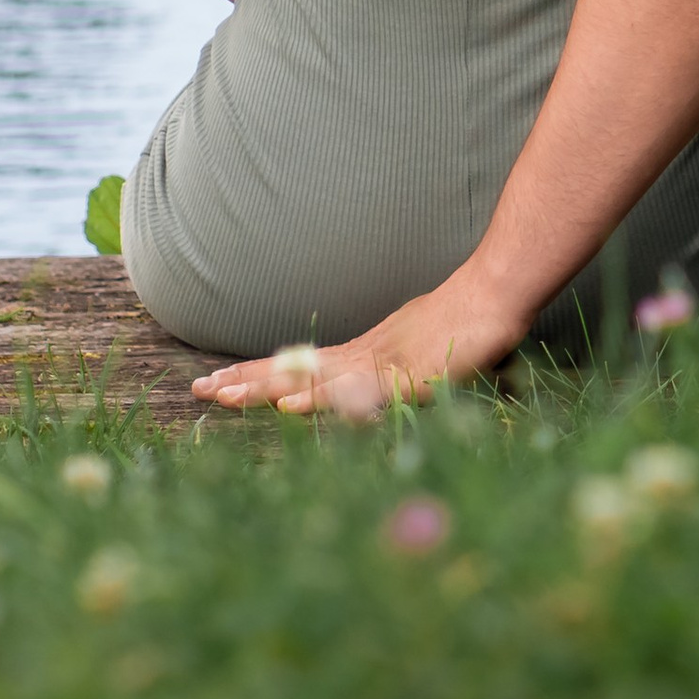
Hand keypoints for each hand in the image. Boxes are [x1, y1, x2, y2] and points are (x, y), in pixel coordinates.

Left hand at [191, 283, 513, 418]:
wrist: (497, 294)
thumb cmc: (469, 322)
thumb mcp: (424, 353)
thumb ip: (397, 371)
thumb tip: (369, 386)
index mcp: (365, 355)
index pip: (301, 367)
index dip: (260, 375)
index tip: (221, 383)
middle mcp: (364, 357)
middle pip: (295, 369)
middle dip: (246, 381)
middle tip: (200, 390)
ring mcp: (380, 364)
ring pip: (312, 377)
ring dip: (265, 387)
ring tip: (223, 395)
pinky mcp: (402, 376)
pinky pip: (352, 391)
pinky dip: (318, 399)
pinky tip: (290, 404)